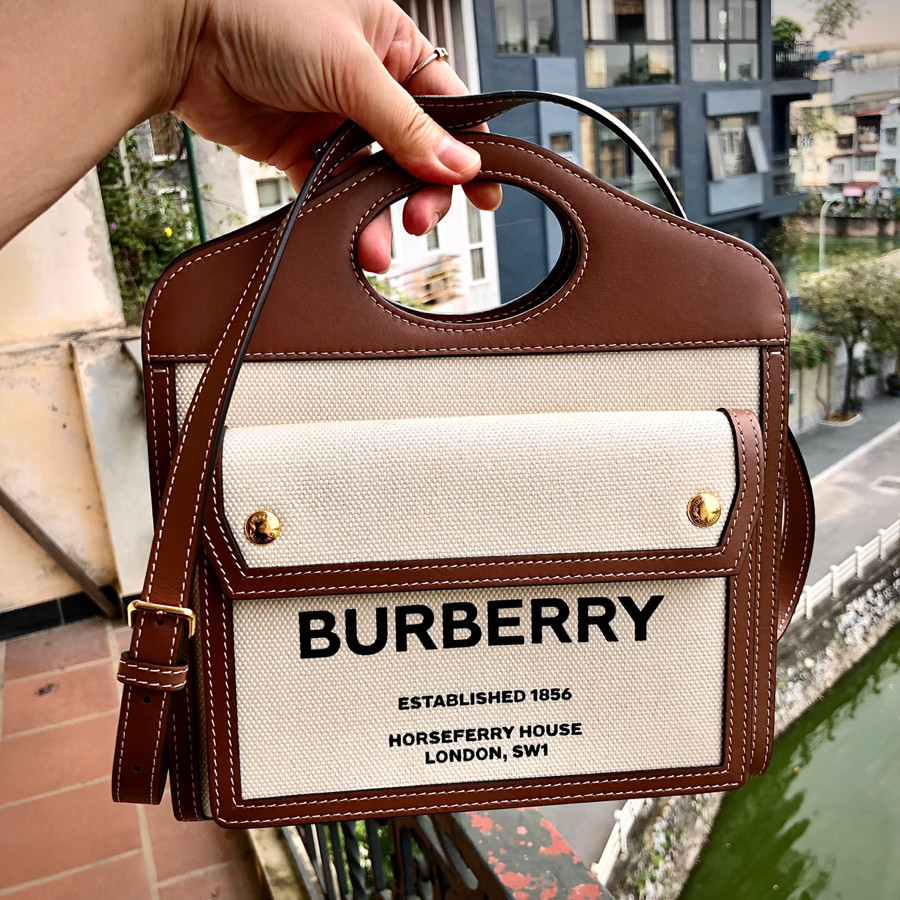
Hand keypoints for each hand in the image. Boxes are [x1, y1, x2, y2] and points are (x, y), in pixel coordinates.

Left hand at [169, 0, 501, 270]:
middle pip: (416, 152)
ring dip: (382, 214)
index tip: (485, 192)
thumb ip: (405, 122)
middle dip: (423, 191)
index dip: (469, 150)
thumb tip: (457, 163)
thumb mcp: (349, 66)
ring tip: (382, 243)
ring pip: (376, 179)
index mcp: (391, 47)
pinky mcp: (303, 152)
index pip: (448, 106)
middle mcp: (368, 85)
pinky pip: (335, 192)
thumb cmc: (259, 16)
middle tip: (420, 219)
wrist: (180, 36)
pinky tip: (355, 238)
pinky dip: (345, 217)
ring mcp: (336, 121)